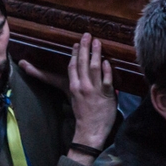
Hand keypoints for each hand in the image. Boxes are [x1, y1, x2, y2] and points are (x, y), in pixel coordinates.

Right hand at [21, 33, 116, 158]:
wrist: (90, 129)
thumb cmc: (82, 113)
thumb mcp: (71, 96)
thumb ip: (70, 84)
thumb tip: (59, 74)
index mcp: (73, 86)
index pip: (73, 66)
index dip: (75, 53)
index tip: (77, 43)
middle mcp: (82, 86)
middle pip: (82, 63)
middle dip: (84, 48)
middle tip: (87, 35)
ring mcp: (94, 90)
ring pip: (94, 68)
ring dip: (95, 53)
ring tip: (98, 42)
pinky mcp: (106, 95)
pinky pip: (107, 80)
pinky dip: (106, 70)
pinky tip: (106, 61)